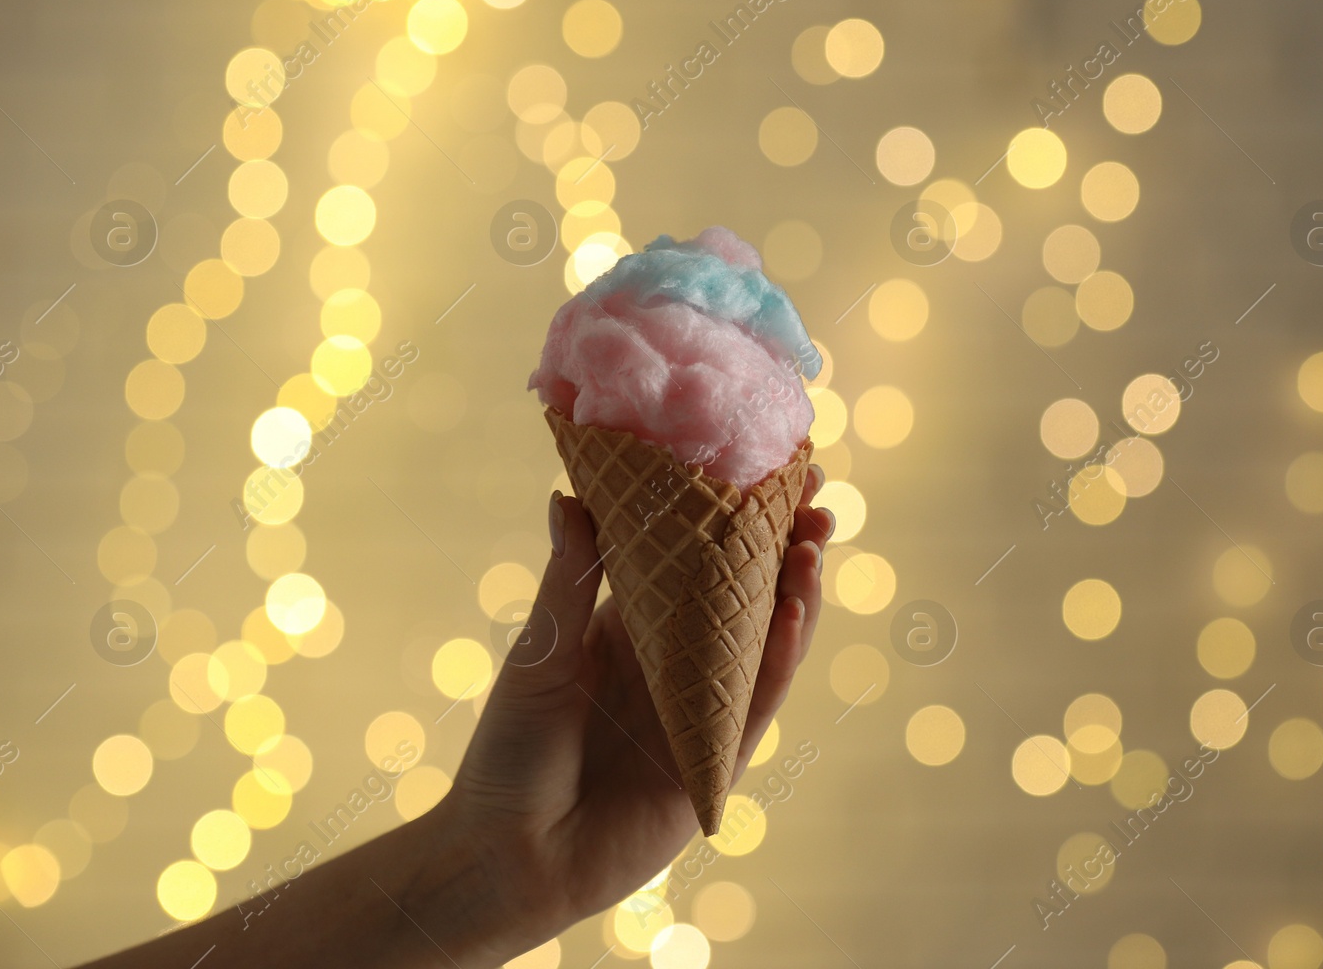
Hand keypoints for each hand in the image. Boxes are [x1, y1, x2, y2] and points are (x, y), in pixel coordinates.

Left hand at [409, 465, 833, 962]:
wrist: (508, 854)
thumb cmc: (510, 751)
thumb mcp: (541, 653)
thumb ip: (569, 580)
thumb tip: (569, 494)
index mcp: (633, 631)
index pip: (694, 564)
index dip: (730, 520)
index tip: (761, 467)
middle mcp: (677, 665)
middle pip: (746, 596)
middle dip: (782, 547)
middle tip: (814, 496)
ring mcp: (702, 711)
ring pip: (766, 643)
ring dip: (796, 592)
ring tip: (814, 540)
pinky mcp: (716, 759)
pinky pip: (759, 701)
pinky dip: (782, 656)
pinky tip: (798, 610)